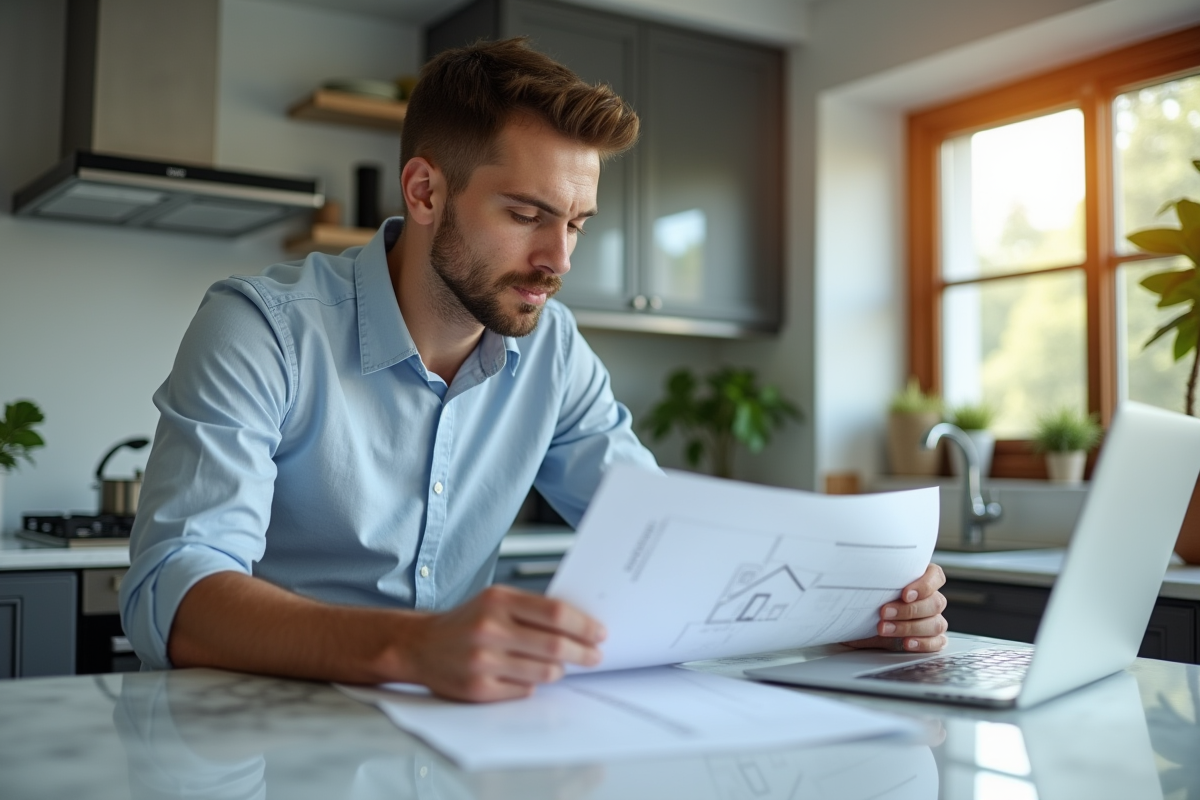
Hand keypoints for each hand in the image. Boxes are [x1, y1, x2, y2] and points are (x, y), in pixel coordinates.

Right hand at [404, 585, 605, 701]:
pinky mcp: (478, 689)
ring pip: (544, 672)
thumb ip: (532, 609)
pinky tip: (527, 675)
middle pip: (554, 645)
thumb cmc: (466, 622)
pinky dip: (533, 684)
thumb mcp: (495, 600)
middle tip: (595, 656)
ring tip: (560, 665)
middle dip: (583, 652)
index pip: (555, 614)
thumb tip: (580, 624)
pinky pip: (524, 690)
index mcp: (498, 601)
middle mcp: (489, 629)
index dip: (584, 625)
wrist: (420, 645)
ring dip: (560, 670)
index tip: (600, 632)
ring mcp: (483, 661)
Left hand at [843, 563, 947, 652]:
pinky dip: (922, 643)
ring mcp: (933, 620)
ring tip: (884, 629)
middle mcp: (930, 599)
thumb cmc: (866, 604)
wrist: (857, 627)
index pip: (935, 576)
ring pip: (936, 624)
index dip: (925, 585)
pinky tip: (906, 642)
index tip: (905, 594)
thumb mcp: (867, 592)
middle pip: (935, 603)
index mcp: (920, 580)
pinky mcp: (931, 640)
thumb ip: (874, 585)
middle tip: (885, 612)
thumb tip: (861, 579)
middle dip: (908, 610)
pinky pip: (936, 642)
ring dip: (909, 627)